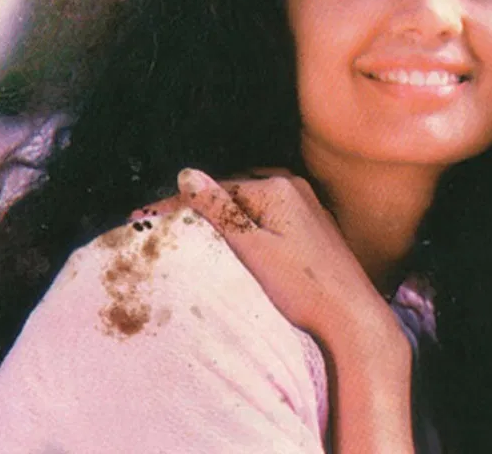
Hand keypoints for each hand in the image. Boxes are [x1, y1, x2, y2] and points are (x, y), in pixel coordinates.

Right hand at [176, 168, 403, 353]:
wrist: (352, 318)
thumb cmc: (304, 288)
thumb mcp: (253, 249)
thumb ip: (221, 211)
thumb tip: (187, 175)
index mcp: (276, 187)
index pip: (213, 190)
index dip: (174, 205)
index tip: (139, 216)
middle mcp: (292, 187)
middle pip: (230, 194)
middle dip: (196, 208)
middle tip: (156, 224)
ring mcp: (305, 206)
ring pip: (248, 206)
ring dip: (219, 217)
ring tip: (185, 232)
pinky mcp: (311, 227)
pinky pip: (266, 218)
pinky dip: (243, 227)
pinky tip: (229, 243)